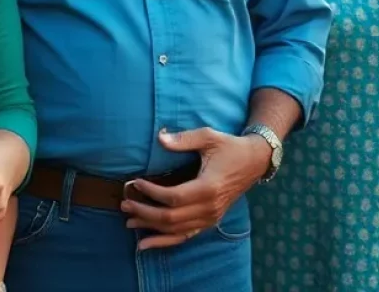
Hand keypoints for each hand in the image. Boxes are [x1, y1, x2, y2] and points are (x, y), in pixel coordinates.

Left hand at [120, 127, 271, 250]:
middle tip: (125, 204)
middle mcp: (209, 208)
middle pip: (171, 218)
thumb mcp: (208, 136)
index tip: (135, 183)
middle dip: (145, 213)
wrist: (253, 162)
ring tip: (129, 222)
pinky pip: (185, 237)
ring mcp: (210, 218)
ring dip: (151, 228)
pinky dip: (165, 242)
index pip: (173, 198)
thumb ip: (184, 139)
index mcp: (208, 187)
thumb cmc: (230, 147)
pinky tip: (147, 243)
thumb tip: (160, 138)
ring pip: (175, 231)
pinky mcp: (210, 222)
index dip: (152, 192)